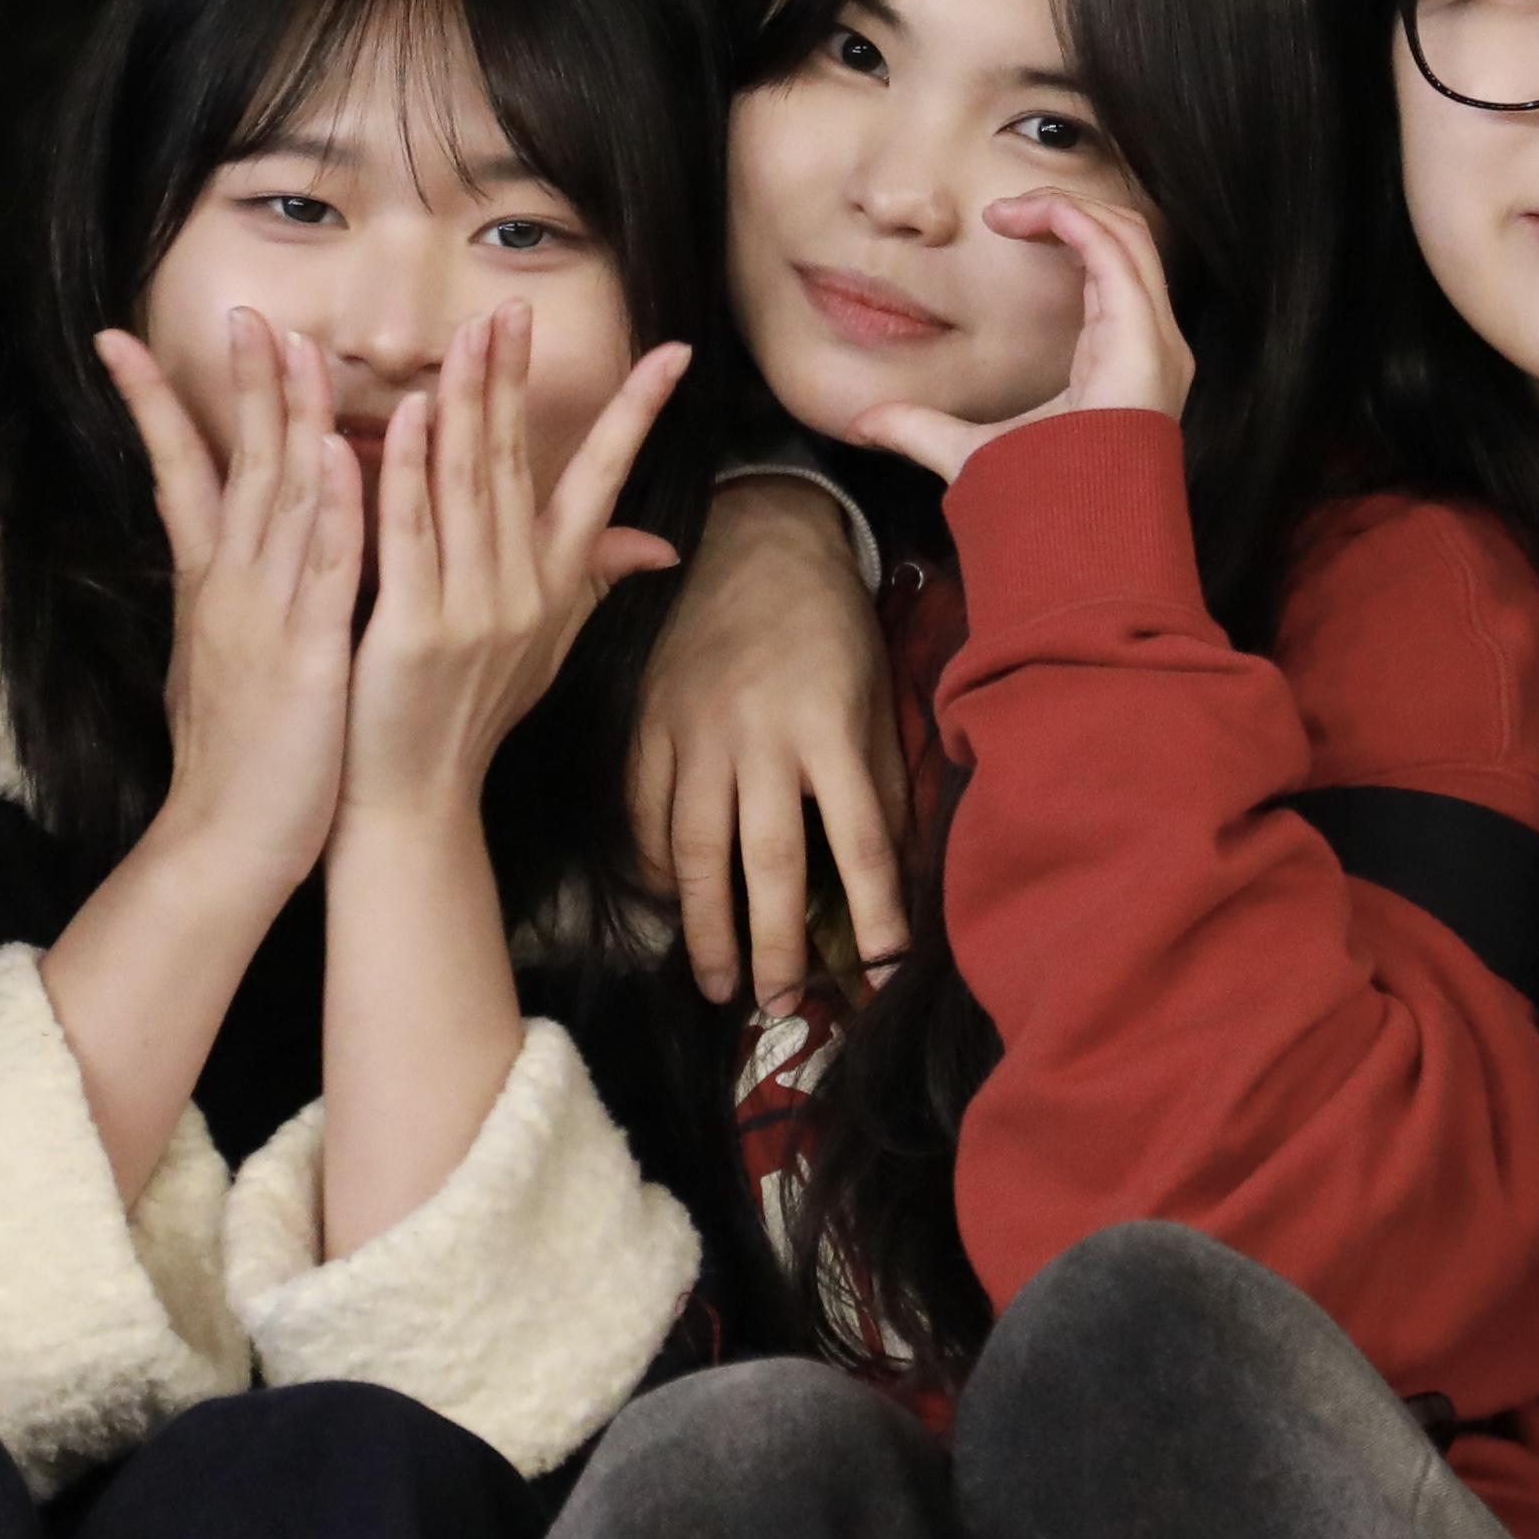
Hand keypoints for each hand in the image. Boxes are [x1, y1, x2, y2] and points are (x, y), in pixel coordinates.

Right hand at [102, 306, 370, 902]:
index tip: (124, 341)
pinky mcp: (304, 653)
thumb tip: (218, 557)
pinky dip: (332, 506)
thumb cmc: (236, 759)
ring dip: (288, 417)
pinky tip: (341, 453)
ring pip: (278, 498)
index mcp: (208, 585)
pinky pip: (322, 567)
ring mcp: (263, 615)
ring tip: (291, 346)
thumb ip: (226, 599)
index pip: (177, 472)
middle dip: (238, 383)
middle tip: (241, 310)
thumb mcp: (218, 662)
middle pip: (235, 463)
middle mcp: (228, 585)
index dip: (154, 405)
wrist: (224, 841)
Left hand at [344, 312, 693, 824]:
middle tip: (516, 307)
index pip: (604, 483)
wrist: (416, 800)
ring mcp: (472, 609)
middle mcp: (524, 591)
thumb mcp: (546, 645)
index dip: (636, 415)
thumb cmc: (470, 716)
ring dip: (468, 405)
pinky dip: (405, 472)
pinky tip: (403, 418)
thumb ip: (593, 578)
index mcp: (554, 586)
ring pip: (470, 485)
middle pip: (522, 464)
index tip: (673, 354)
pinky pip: (410, 533)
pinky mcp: (415, 629)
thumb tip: (660, 541)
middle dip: (519, 381)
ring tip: (469, 336)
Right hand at [636, 474, 913, 1011]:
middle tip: (782, 1004)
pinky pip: (645, 810)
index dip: (876, 914)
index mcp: (831, 725)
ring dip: (706, 926)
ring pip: (696, 848)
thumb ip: (883, 778)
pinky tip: (669, 903)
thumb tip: (893, 870)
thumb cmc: (832, 621)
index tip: (882, 975)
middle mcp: (761, 736)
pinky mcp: (649, 722)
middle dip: (777, 943)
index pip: (860, 840)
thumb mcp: (878, 689)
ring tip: (718, 984)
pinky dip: (655, 863)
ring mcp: (695, 731)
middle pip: (769, 861)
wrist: (755, 535)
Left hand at [845, 188, 1190, 479]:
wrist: (1071, 534)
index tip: (1000, 225)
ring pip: (1125, 232)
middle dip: (1064, 208)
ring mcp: (1152, 337)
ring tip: (1009, 211)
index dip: (1062, 230)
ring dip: (1065, 206)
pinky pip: (1115, 250)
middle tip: (1002, 212)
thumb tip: (865, 424)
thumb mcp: (966, 449)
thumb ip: (921, 429)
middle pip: (1123, 237)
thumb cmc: (1038, 498)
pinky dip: (1072, 219)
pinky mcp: (1142, 334)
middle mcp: (1148, 340)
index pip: (1109, 265)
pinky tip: (1026, 218)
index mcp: (1122, 353)